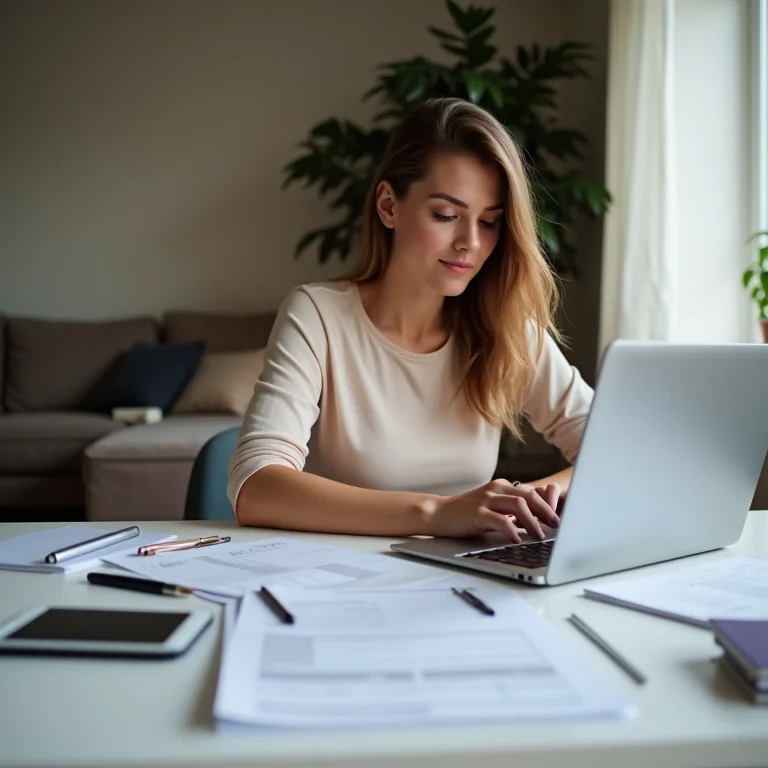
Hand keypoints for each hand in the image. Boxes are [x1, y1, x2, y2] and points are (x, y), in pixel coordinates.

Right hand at [425, 479, 560, 542]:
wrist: (438, 513)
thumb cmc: (466, 514)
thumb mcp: (492, 508)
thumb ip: (510, 511)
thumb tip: (536, 522)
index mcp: (502, 487)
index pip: (531, 492)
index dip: (547, 505)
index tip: (559, 519)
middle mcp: (496, 489)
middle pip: (529, 496)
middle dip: (546, 511)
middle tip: (556, 526)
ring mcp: (486, 500)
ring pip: (518, 505)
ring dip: (533, 521)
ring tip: (540, 536)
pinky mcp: (477, 513)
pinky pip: (500, 520)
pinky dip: (512, 530)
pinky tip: (517, 539)